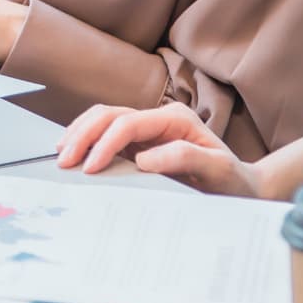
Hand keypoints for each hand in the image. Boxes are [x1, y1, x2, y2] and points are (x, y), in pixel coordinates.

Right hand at [55, 103, 263, 197]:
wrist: (242, 188)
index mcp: (175, 120)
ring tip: (61, 154)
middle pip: (110, 114)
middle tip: (64, 161)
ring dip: (80, 133)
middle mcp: (158, 119)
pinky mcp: (139, 144)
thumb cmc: (232, 181)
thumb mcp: (218, 172)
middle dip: (83, 134)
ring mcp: (147, 130)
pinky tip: (73, 152)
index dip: (105, 142)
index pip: (129, 122)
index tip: (90, 168)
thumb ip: (184, 158)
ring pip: (103, 119)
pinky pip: (105, 134)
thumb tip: (143, 158)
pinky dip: (87, 139)